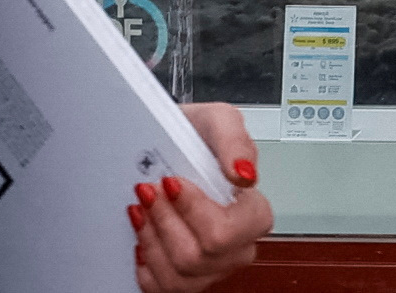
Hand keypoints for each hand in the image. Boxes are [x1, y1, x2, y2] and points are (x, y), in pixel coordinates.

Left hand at [132, 105, 271, 292]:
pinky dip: (146, 264)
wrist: (172, 144)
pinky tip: (143, 238)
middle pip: (197, 257)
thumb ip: (236, 140)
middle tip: (148, 191)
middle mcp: (237, 246)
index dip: (192, 211)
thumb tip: (244, 174)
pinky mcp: (187, 277)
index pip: (226, 233)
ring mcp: (212, 266)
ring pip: (179, 276)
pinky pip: (164, 289)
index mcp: (253, 212)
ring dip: (151, 239)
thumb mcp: (219, 119)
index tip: (171, 182)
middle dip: (163, 221)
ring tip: (142, 210)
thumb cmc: (198, 136)